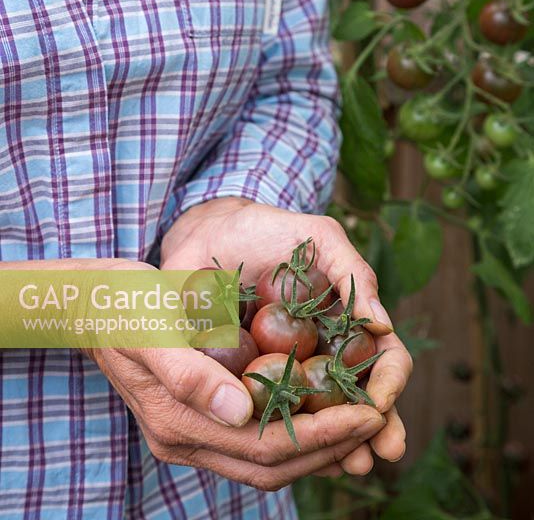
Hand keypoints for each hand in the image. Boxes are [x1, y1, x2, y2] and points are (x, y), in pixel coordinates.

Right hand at [0, 257, 385, 487]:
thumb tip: (239, 412)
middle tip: (378, 416)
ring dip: (318, 444)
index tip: (367, 412)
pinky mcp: (198, 415)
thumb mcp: (150, 329)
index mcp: (176, 423)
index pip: (263, 447)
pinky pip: (254, 438)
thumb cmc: (123, 306)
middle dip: (330, 445)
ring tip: (361, 417)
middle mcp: (185, 439)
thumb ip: (189, 373)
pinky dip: (294, 429)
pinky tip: (321, 406)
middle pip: (271, 464)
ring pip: (266, 459)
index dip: (321, 435)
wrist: (94, 302)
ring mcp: (191, 431)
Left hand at [161, 198, 412, 473]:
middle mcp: (323, 349)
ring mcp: (288, 365)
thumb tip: (383, 326)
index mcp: (346, 320)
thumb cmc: (271, 230)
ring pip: (320, 413)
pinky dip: (291, 433)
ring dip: (340, 443)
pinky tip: (300, 454)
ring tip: (349, 465)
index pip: (382, 357)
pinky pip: (273, 409)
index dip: (389, 382)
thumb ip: (353, 272)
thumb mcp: (320, 239)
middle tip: (381, 451)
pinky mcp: (250, 373)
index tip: (380, 402)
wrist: (212, 230)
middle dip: (375, 428)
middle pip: (358, 397)